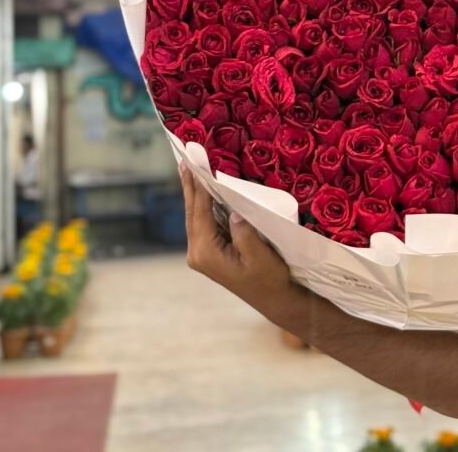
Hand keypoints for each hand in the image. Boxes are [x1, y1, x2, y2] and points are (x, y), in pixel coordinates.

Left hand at [180, 163, 292, 313]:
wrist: (273, 298)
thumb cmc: (269, 278)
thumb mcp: (260, 256)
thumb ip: (245, 234)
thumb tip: (233, 211)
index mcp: (205, 253)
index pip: (200, 212)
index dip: (198, 186)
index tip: (194, 163)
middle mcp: (198, 253)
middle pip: (192, 212)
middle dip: (189, 185)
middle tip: (183, 159)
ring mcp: (201, 253)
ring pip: (195, 216)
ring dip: (194, 192)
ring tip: (188, 169)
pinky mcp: (209, 251)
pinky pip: (202, 221)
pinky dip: (202, 203)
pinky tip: (202, 191)